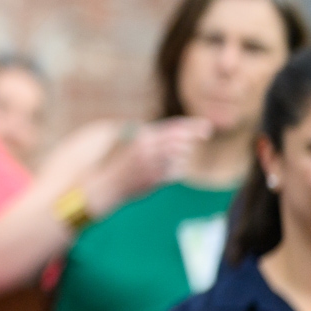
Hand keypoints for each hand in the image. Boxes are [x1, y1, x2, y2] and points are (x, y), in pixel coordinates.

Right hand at [89, 117, 210, 210]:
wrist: (103, 184)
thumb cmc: (114, 161)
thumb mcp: (128, 141)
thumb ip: (148, 135)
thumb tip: (177, 130)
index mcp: (143, 137)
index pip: (175, 128)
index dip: (193, 126)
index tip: (207, 126)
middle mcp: (149, 150)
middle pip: (182, 141)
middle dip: (190, 140)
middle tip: (196, 137)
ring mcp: (153, 166)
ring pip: (181, 157)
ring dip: (181, 155)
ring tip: (166, 155)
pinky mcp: (156, 180)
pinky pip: (176, 171)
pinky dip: (175, 168)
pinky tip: (163, 168)